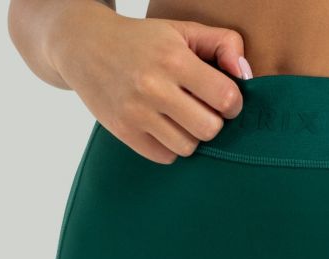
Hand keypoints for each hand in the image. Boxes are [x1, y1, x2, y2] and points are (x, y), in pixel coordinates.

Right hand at [47, 4, 252, 163]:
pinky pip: (166, 157)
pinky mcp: (123, 132)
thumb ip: (223, 44)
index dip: (233, 103)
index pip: (226, 99)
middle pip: (210, 129)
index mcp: (174, 59)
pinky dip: (169, 147)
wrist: (83, 45)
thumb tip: (246, 75)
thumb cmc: (144, 41)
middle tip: (201, 110)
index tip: (223, 99)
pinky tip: (161, 127)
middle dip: (212, 122)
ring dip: (190, 136)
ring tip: (179, 118)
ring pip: (188, 147)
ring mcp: (136, 112)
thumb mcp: (183, 31)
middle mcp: (153, 87)